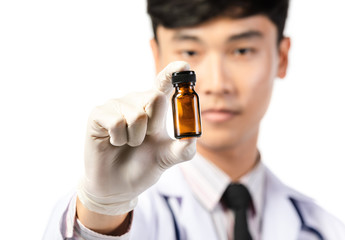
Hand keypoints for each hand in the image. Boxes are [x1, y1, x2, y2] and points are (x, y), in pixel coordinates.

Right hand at [77, 61, 196, 215]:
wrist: (117, 186)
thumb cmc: (142, 167)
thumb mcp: (166, 158)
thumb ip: (182, 149)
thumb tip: (193, 137)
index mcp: (154, 106)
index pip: (164, 83)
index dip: (174, 73)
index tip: (184, 66)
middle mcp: (136, 100)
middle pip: (156, 98)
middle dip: (154, 126)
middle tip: (144, 139)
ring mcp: (116, 105)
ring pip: (137, 115)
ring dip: (136, 139)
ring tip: (127, 143)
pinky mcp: (98, 113)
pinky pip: (117, 123)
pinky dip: (119, 140)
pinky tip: (113, 142)